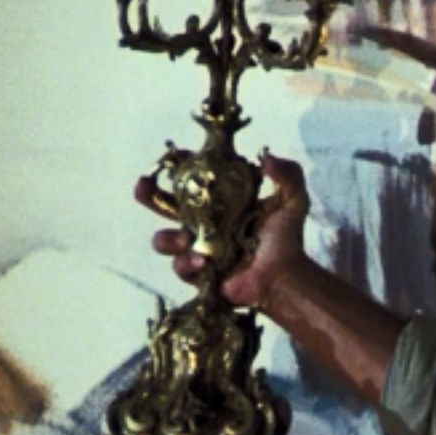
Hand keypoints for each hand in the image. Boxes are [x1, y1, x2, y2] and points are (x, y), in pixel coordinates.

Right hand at [138, 150, 311, 310]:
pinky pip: (180, 267)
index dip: (181, 167)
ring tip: (186, 240)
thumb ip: (287, 175)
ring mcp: (197, 248)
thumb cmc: (286, 239)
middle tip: (143, 186)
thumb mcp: (292, 201)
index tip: (177, 156)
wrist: (284, 277)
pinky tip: (203, 264)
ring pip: (164, 239)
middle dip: (148, 195)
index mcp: (221, 202)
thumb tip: (266, 156)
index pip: (195, 179)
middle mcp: (203, 222)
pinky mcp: (197, 273)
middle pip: (164, 205)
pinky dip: (186, 264)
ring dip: (167, 238)